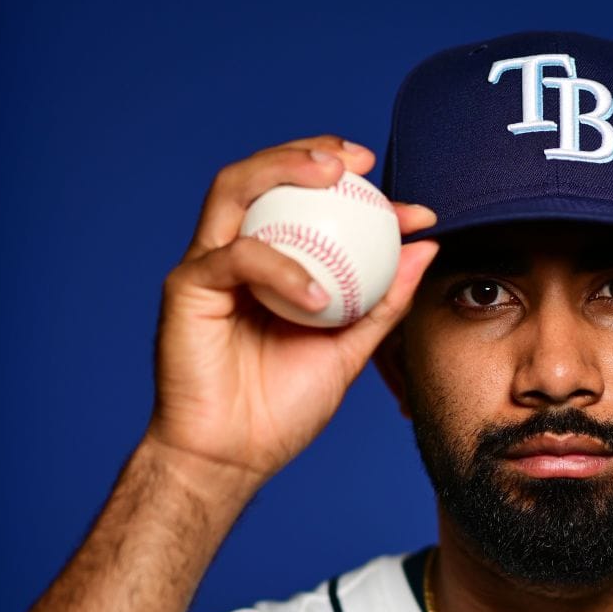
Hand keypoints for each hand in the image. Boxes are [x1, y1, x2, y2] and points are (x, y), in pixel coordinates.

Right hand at [149, 136, 437, 490]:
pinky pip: (235, 257)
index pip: (313, 207)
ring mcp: (209, 266)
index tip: (416, 210)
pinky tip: (316, 296)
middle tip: (361, 161)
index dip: (364, 196)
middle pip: (265, 176)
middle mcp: (237, 253)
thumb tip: (425, 247)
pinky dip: (280, 269)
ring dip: (283, 168)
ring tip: (333, 177)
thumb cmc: (282, 410)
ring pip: (236, 188)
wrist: (233, 458)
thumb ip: (383, 301)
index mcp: (273, 264)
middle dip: (312, 152)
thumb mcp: (350, 350)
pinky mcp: (187, 287)